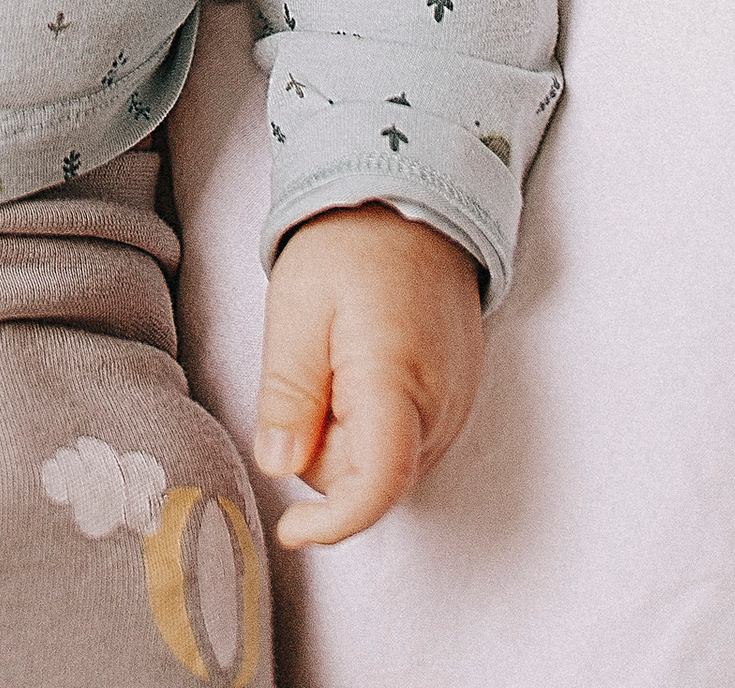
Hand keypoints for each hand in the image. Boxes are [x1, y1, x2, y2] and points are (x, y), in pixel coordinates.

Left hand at [253, 203, 484, 545]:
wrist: (409, 204)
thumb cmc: (348, 249)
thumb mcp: (296, 309)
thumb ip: (288, 393)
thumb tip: (277, 467)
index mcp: (398, 383)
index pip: (375, 486)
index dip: (332, 522)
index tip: (291, 531)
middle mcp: (442, 409)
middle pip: (370, 480)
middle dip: (323, 453)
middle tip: (307, 373)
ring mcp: (457, 408)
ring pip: (385, 466)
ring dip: (346, 438)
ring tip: (334, 360)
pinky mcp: (457, 401)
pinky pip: (405, 442)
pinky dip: (370, 424)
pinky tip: (357, 369)